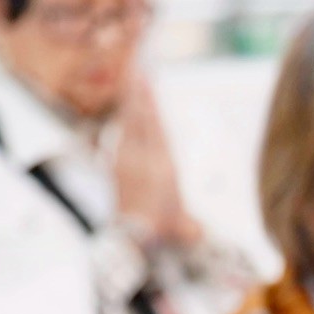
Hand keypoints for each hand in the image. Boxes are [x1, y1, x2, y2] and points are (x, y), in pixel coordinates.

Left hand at [112, 75, 198, 249]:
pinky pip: (118, 140)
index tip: (148, 81)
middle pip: (139, 118)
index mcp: (164, 165)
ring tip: (130, 88)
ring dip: (129, 107)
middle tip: (138, 74)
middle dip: (139, 96)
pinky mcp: (114, 169)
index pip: (156, 125)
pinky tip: (123, 120)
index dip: (151, 101)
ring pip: (127, 126)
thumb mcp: (184, 228)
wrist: (132, 238)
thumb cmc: (161, 232)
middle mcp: (143, 158)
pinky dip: (122, 127)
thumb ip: (191, 226)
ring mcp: (125, 161)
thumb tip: (199, 232)